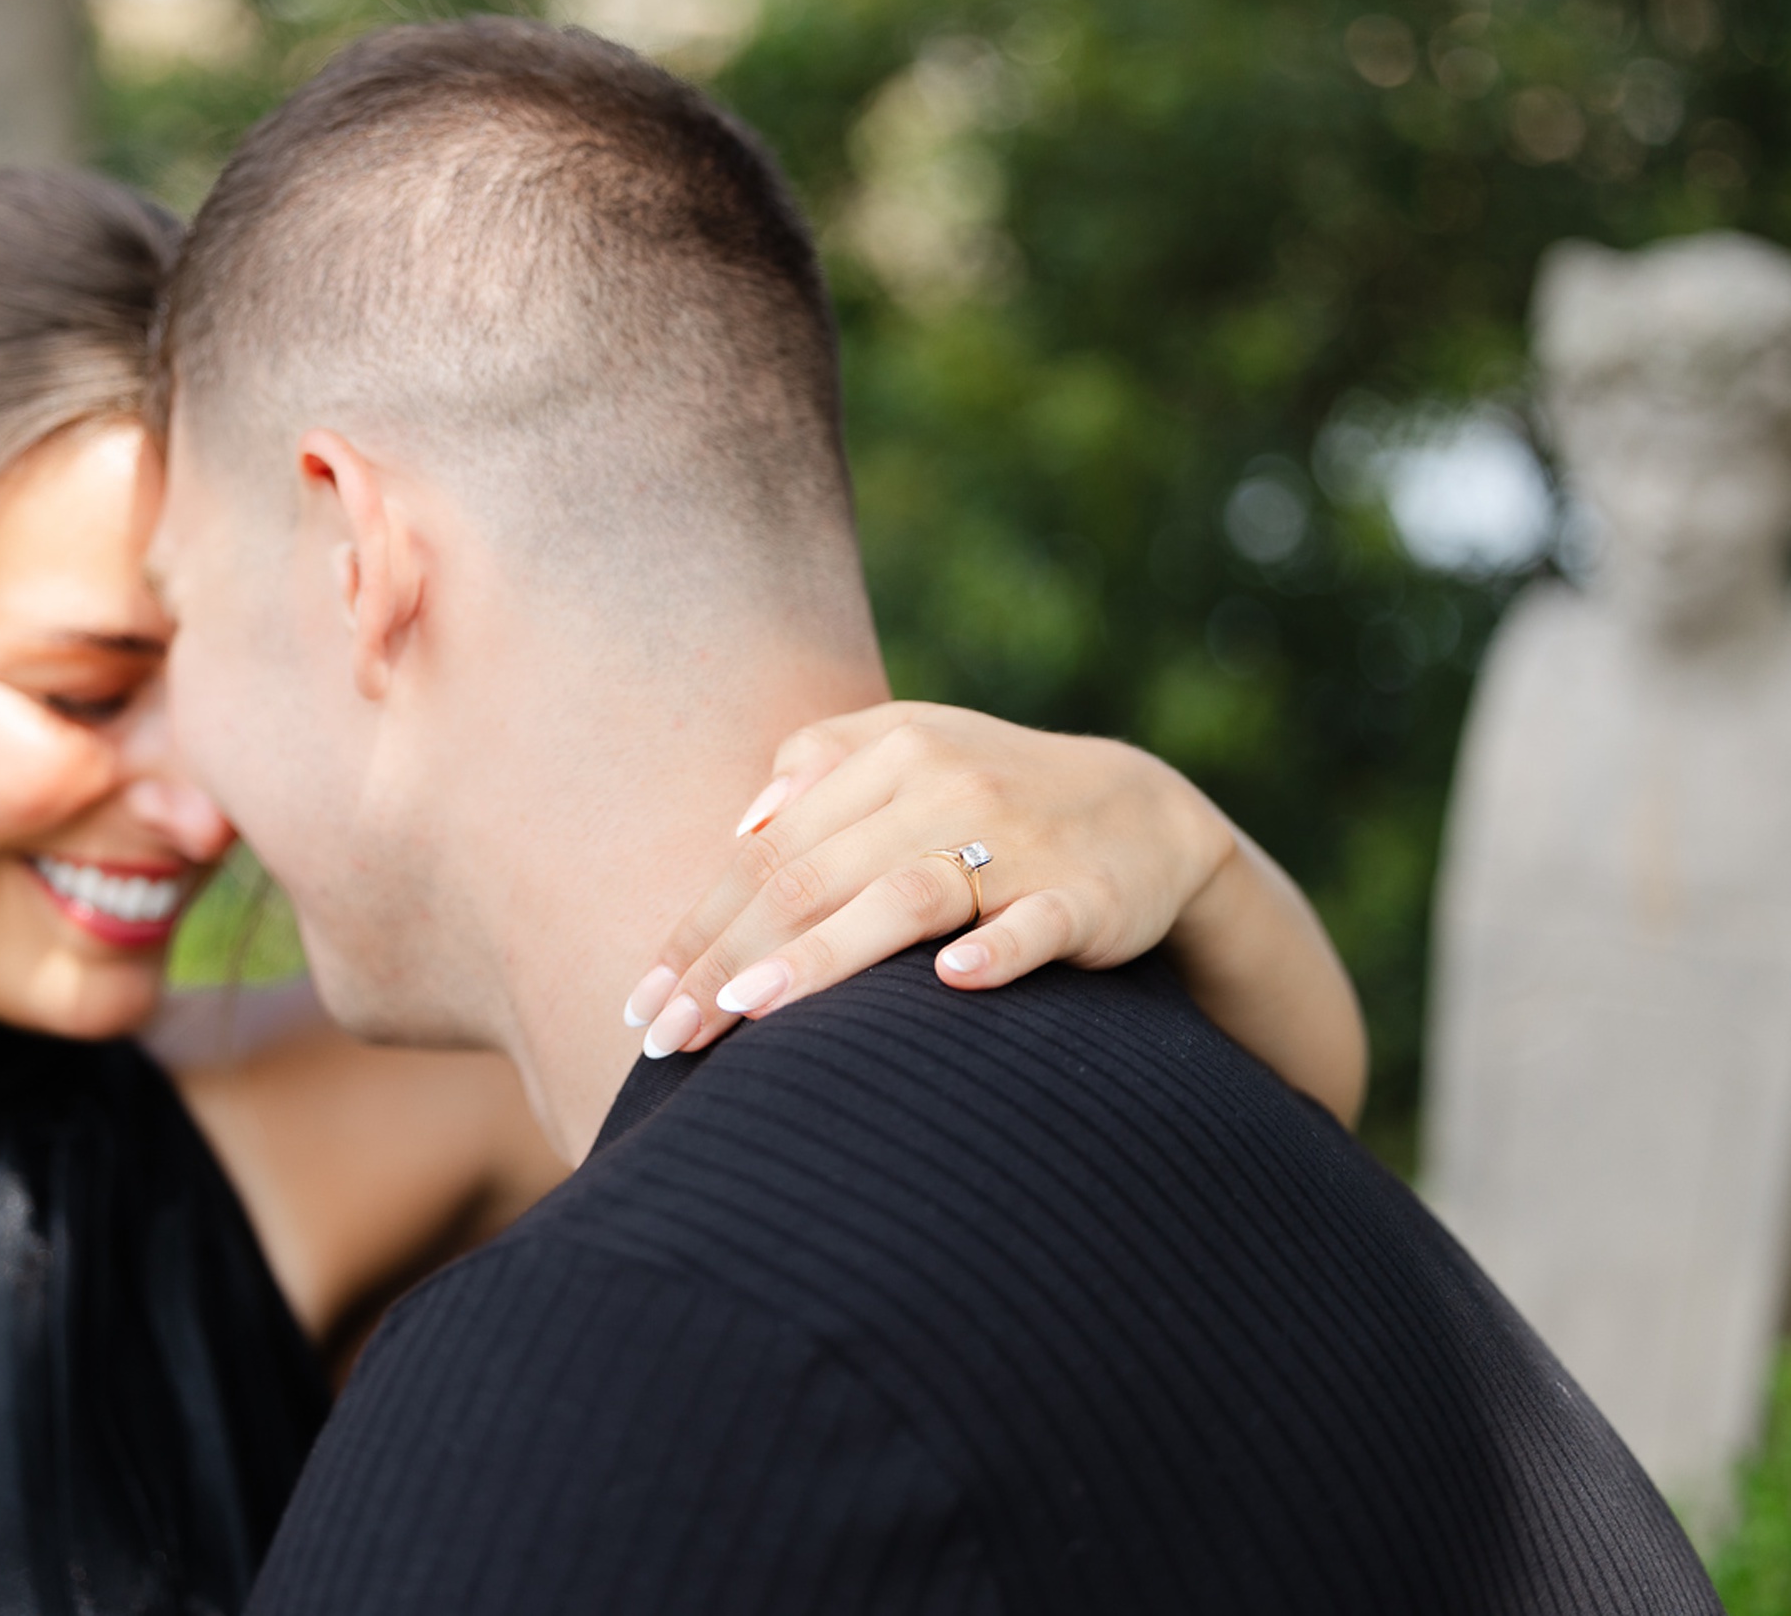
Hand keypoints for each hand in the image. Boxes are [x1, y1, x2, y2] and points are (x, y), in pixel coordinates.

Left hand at [625, 702, 1234, 1054]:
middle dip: (727, 959)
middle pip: (811, 878)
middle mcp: (944, 788)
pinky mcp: (1085, 895)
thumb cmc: (989, 795)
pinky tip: (955, 983)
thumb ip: (818, 770)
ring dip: (823, 956)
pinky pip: (1036, 922)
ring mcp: (1016, 843)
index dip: (699, 927)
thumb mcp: (906, 753)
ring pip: (903, 898)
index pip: (766, 853)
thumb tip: (739, 828)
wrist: (1147, 811)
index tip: (643, 1003)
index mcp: (889, 755)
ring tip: (750, 1007)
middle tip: (666, 1037)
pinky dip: (997, 951)